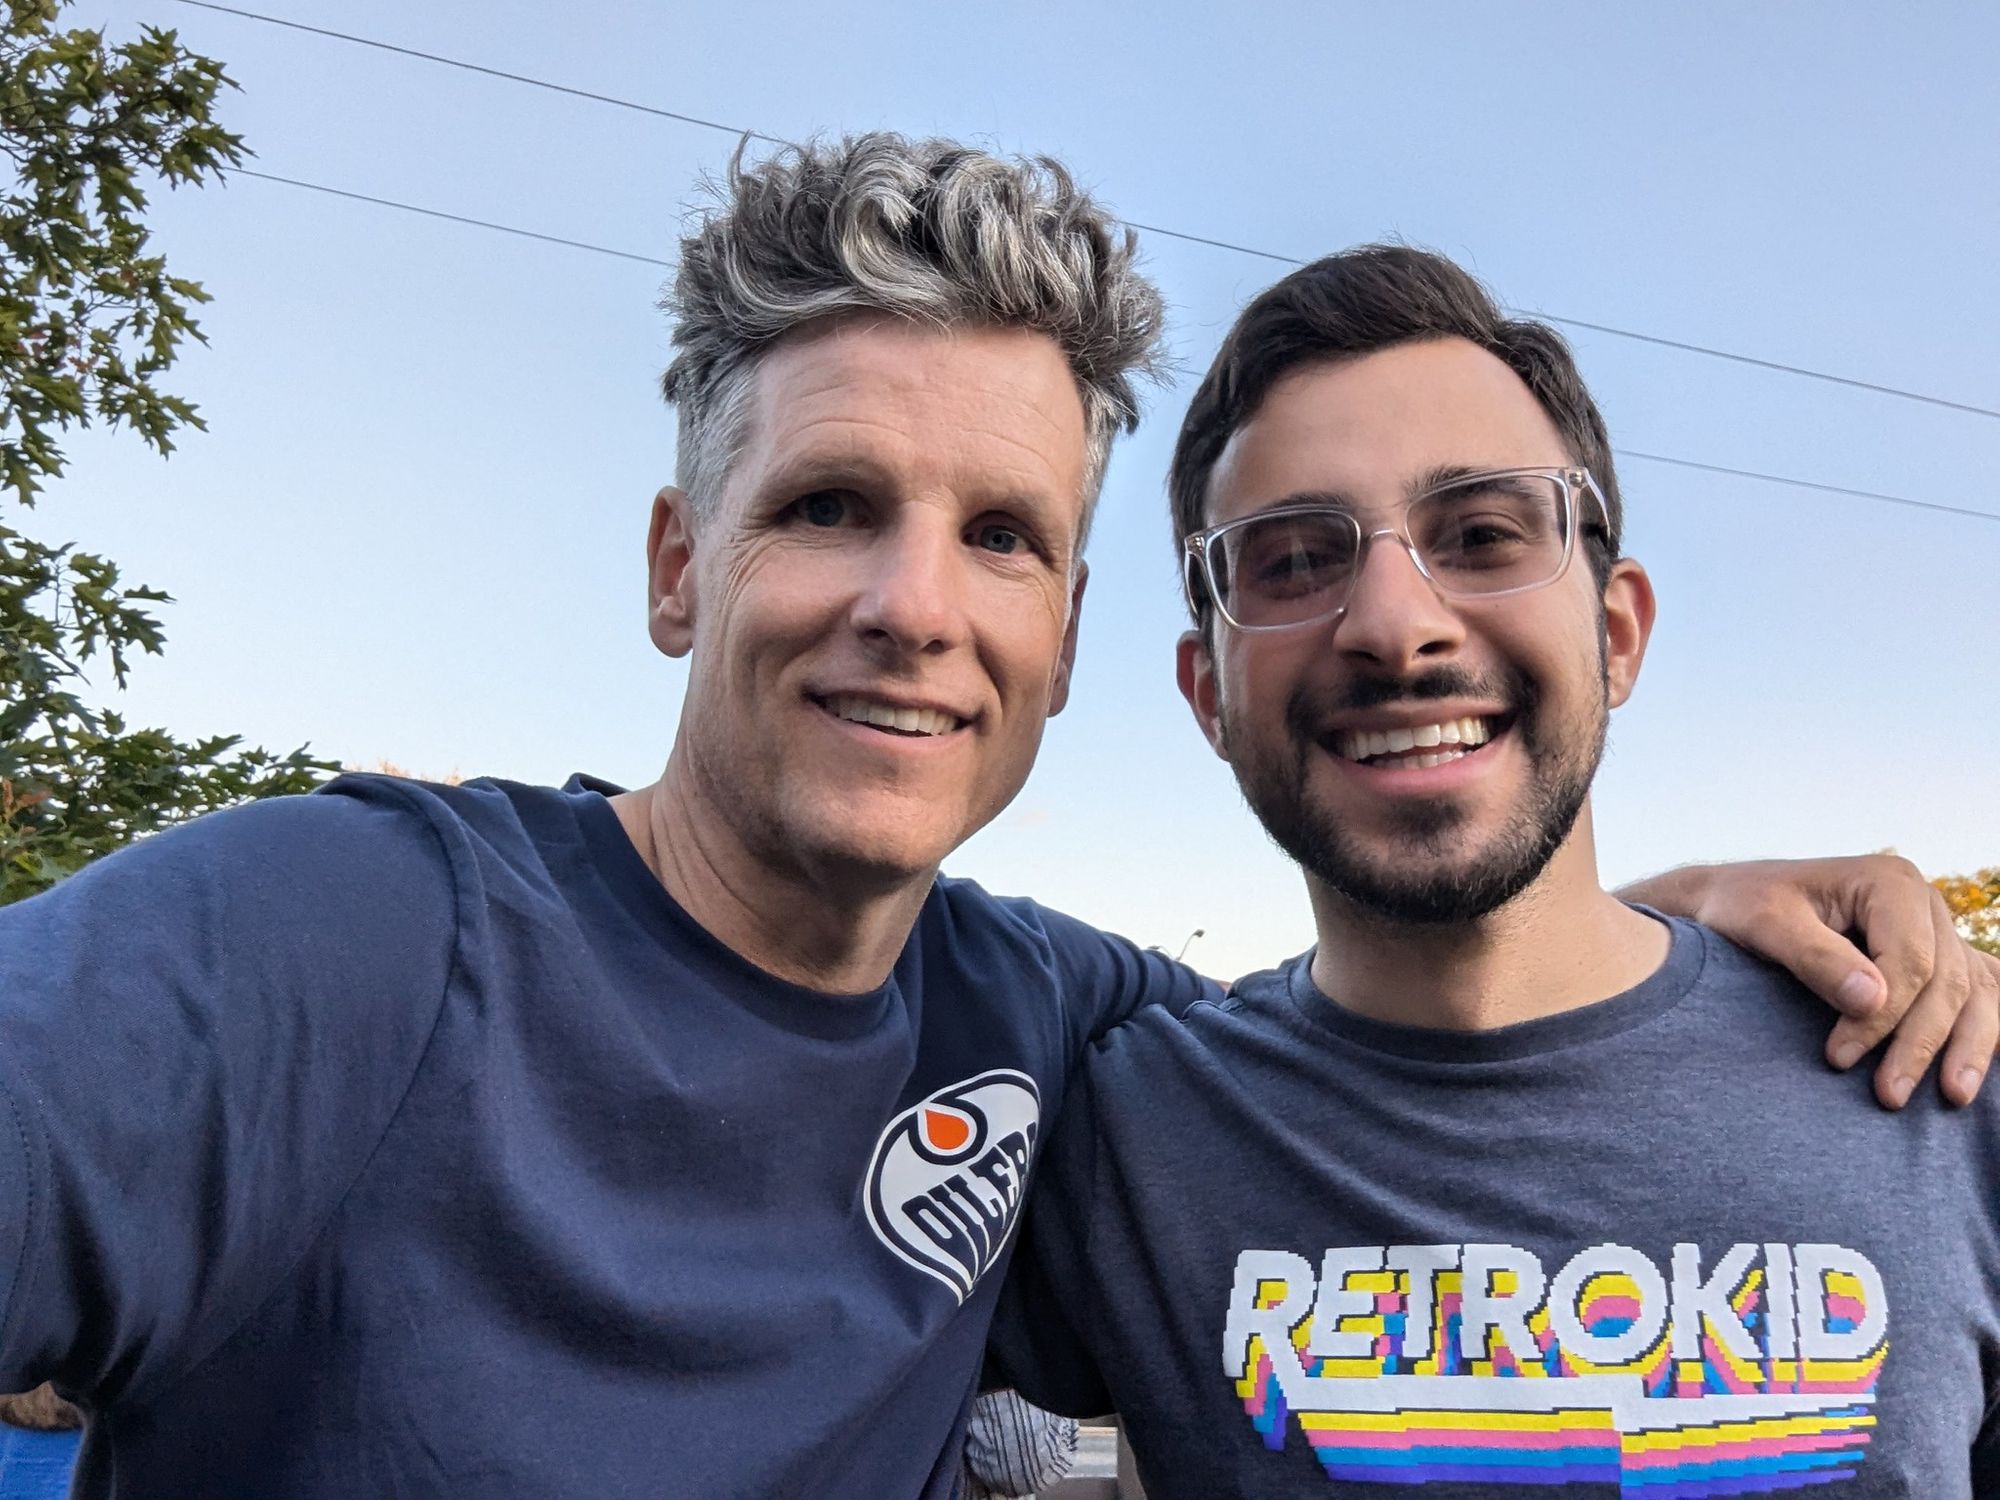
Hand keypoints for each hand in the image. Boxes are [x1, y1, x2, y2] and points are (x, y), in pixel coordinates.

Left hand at [1623, 855, 1997, 1108]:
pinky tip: (1970, 1069)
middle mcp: (1924, 904)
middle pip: (1946, 982)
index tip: (1838, 1057)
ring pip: (1971, 993)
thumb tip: (1874, 1000)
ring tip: (1952, 1097)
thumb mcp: (1764, 923)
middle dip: (1920, 1043)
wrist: (1731, 900)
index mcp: (1890, 883)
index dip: (1883, 1018)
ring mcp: (1935, 931)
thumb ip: (1815, 957)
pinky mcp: (1934, 957)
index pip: (1910, 961)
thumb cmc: (1742, 906)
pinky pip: (1977, 995)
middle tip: (1888, 1095)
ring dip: (1963, 1047)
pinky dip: (1979, 1031)